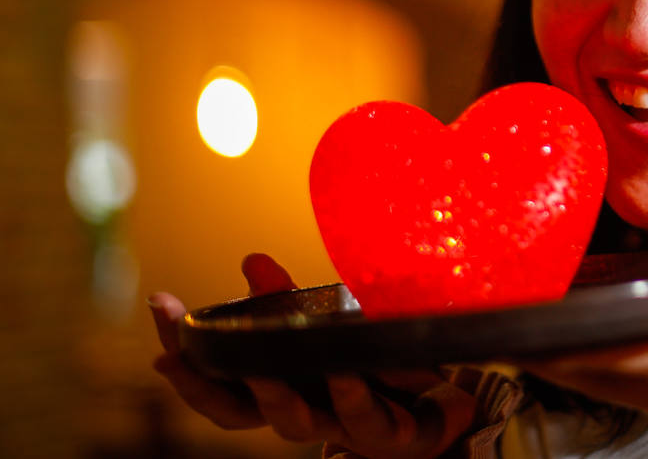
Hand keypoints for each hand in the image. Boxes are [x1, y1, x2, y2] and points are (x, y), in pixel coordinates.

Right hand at [149, 254, 475, 458]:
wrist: (445, 404)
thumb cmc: (376, 367)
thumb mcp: (330, 325)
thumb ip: (289, 299)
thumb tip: (251, 260)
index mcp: (281, 387)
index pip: (217, 378)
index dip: (182, 350)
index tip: (158, 306)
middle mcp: (302, 412)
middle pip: (237, 410)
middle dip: (201, 383)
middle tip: (175, 353)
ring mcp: (340, 427)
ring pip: (295, 424)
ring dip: (274, 398)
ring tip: (260, 370)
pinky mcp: (388, 433)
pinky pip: (366, 421)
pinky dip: (351, 397)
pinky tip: (345, 373)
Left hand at [523, 212, 647, 458]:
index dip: (590, 343)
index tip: (542, 324)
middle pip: (613, 378)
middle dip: (553, 353)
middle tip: (498, 323)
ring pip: (616, 393)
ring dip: (565, 366)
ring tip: (517, 335)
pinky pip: (637, 400)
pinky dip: (598, 377)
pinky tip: (576, 359)